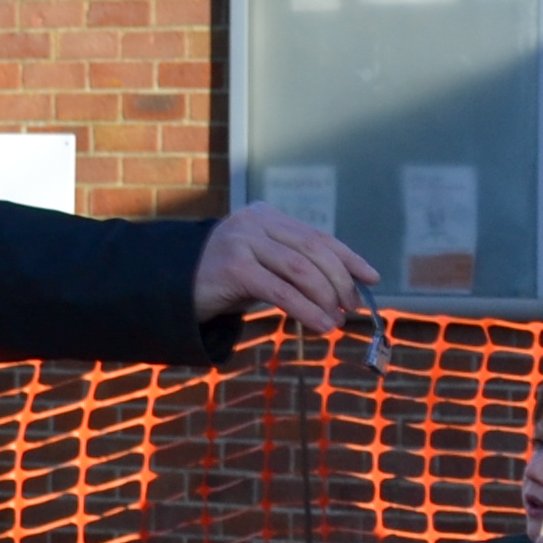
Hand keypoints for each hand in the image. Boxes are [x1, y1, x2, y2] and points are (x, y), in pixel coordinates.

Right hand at [195, 204, 378, 331]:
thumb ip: (294, 267)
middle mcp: (256, 221)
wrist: (170, 288)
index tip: (372, 279)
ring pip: (301, 270)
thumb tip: (345, 292)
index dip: (349, 258)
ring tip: (336, 321)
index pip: (318, 236)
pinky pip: (281, 291)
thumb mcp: (262, 265)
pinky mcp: (233, 266)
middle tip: (351, 308)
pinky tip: (321, 326)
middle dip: (340, 282)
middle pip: (314, 251)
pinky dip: (306, 310)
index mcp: (267, 216)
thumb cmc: (224, 280)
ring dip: (325, 298)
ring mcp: (243, 240)